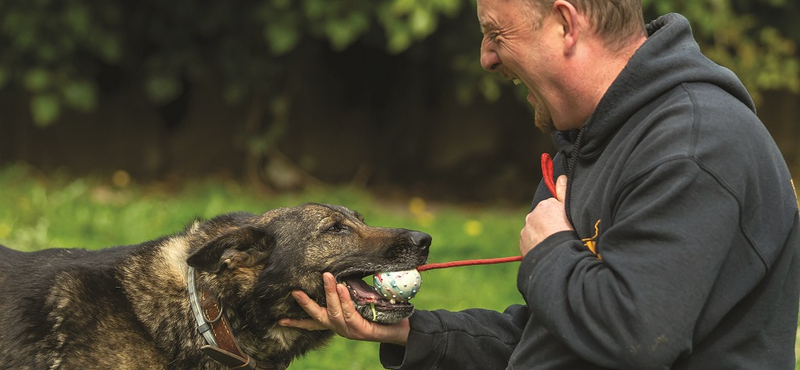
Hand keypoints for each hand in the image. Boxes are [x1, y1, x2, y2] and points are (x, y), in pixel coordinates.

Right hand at [278, 272, 410, 345]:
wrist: (402, 330)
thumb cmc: (381, 314)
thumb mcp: (362, 301)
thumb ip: (351, 291)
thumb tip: (344, 270)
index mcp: (337, 323)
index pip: (313, 322)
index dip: (296, 321)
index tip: (279, 319)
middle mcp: (339, 328)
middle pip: (318, 316)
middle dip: (305, 304)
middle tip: (295, 291)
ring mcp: (349, 330)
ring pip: (333, 311)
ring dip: (329, 293)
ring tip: (327, 277)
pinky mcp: (360, 330)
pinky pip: (349, 313)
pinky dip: (344, 299)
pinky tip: (341, 287)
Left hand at [520, 175, 572, 255]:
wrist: (556, 255)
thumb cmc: (567, 232)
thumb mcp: (569, 210)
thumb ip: (564, 192)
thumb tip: (561, 176)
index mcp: (544, 206)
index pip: (551, 207)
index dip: (559, 216)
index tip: (564, 225)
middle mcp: (531, 216)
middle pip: (541, 219)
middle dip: (548, 225)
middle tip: (559, 235)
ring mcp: (525, 231)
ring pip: (534, 231)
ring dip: (541, 236)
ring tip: (553, 245)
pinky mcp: (522, 244)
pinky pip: (530, 243)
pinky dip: (536, 246)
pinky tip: (546, 251)